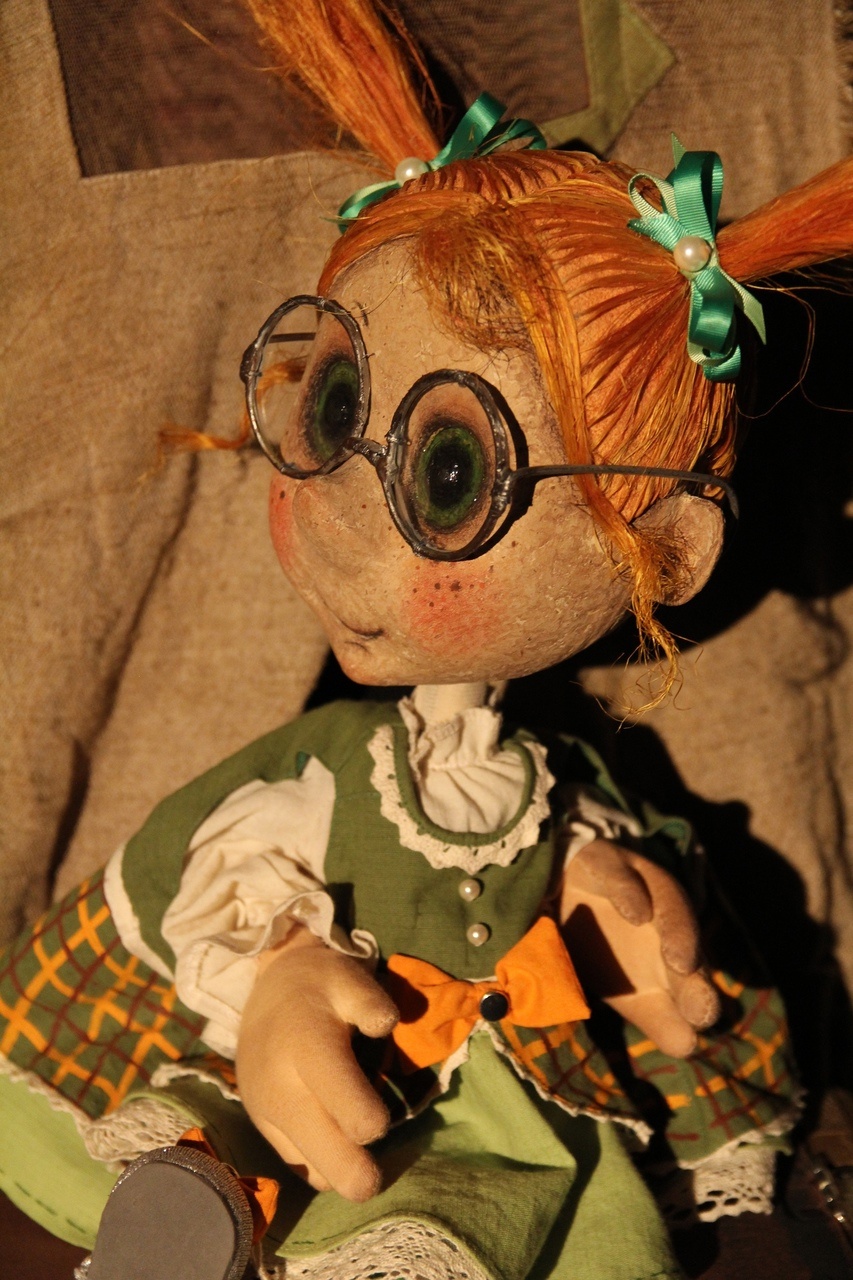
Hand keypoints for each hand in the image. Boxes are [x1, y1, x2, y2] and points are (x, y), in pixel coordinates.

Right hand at [236, 927, 397, 1200]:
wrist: (269, 987)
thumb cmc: (321, 985)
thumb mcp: (350, 979)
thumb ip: (371, 1002)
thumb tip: (386, 1025)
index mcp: (308, 1049)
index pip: (345, 1108)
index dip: (373, 1121)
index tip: (384, 1117)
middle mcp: (280, 1087)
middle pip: (326, 1158)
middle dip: (357, 1175)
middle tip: (377, 1178)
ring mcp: (265, 1110)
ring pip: (311, 1169)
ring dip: (341, 1170)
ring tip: (359, 1148)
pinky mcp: (261, 1123)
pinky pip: (298, 1163)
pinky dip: (323, 1163)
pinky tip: (339, 1142)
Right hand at [560, 840, 719, 1056]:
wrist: (561, 885)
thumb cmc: (601, 945)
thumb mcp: (627, 989)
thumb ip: (658, 1019)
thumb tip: (687, 1046)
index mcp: (671, 956)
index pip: (693, 979)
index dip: (698, 1001)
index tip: (697, 1025)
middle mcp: (664, 920)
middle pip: (688, 944)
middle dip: (696, 976)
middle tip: (702, 1007)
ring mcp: (641, 886)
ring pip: (670, 902)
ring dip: (679, 932)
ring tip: (681, 962)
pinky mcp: (609, 862)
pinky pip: (622, 875)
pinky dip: (631, 892)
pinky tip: (637, 914)